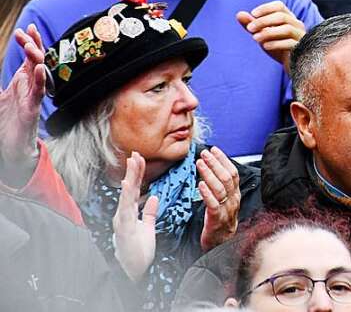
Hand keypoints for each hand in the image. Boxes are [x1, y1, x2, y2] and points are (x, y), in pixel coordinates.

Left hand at [0, 26, 45, 183]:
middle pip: (37, 59)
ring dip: (36, 58)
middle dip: (33, 44)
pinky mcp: (32, 109)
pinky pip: (38, 92)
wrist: (11, 148)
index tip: (25, 28)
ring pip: (40, 72)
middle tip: (27, 31)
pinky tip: (38, 68)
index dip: (29, 41)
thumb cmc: (6, 123)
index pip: (29, 56)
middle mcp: (30, 86)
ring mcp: (32, 96)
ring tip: (30, 46)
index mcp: (22, 81)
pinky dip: (39, 79)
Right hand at [112, 151, 158, 282]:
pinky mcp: (124, 229)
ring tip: (133, 163)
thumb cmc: (138, 252)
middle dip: (132, 171)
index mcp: (129, 214)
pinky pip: (125, 210)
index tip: (140, 158)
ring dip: (130, 178)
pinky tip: (126, 185)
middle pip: (129, 189)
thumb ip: (149, 212)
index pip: (133, 189)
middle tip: (136, 153)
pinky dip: (126, 197)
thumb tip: (154, 198)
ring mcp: (122, 221)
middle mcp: (123, 215)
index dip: (136, 174)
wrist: (133, 272)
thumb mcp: (147, 228)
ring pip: (126, 195)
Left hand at [197, 146, 240, 250]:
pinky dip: (207, 193)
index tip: (214, 149)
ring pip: (220, 188)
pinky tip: (200, 185)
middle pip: (226, 177)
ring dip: (209, 174)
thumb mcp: (224, 202)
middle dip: (215, 163)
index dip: (223, 160)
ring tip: (199, 164)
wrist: (221, 245)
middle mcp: (233, 200)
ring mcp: (226, 210)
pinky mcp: (217, 220)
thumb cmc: (219, 222)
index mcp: (235, 194)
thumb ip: (221, 187)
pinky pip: (213, 204)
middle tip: (204, 153)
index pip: (232, 172)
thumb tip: (212, 169)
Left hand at [236, 1, 304, 72]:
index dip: (266, 8)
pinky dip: (276, 43)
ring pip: (287, 29)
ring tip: (254, 38)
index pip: (279, 6)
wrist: (293, 65)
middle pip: (282, 17)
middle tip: (249, 28)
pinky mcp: (301, 49)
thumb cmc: (278, 48)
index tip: (252, 14)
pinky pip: (290, 43)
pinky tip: (265, 46)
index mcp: (289, 18)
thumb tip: (239, 14)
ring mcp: (301, 36)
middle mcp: (297, 25)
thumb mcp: (263, 36)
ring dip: (269, 32)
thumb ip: (252, 25)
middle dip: (264, 21)